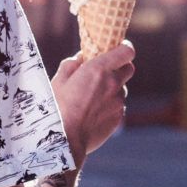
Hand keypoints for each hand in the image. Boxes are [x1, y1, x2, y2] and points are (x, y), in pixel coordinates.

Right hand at [50, 42, 134, 166]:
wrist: (65, 139)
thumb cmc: (57, 107)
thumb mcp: (59, 79)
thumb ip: (72, 64)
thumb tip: (81, 58)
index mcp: (99, 69)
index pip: (127, 51)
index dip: (124, 47)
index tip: (116, 47)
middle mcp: (114, 84)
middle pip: (129, 68)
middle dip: (120, 66)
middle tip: (104, 71)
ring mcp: (118, 102)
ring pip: (122, 89)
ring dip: (112, 88)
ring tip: (92, 97)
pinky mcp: (119, 118)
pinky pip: (118, 106)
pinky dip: (109, 105)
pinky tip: (93, 112)